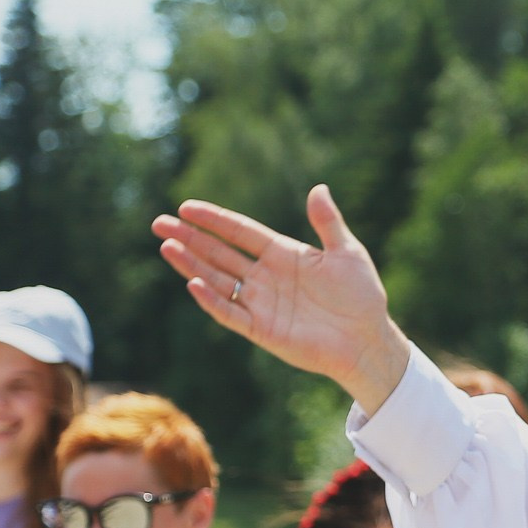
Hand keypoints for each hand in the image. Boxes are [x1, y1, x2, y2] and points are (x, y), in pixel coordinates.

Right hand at [152, 184, 411, 413]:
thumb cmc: (362, 295)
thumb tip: (319, 188)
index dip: (214, 220)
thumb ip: (328, 222)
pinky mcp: (261, 329)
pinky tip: (193, 282)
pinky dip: (211, 299)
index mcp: (283, 254)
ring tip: (167, 246)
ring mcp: (260, 303)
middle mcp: (266, 276)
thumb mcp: (348, 252)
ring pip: (216, 279)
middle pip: (219, 253)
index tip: (186, 207)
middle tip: (160, 222)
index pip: (240, 232)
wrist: (367, 339)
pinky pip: (230, 312)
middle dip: (190, 238)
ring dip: (191, 264)